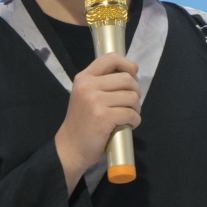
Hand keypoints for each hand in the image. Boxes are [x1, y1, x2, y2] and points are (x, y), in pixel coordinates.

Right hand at [54, 53, 140, 192]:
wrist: (71, 147)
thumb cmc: (82, 122)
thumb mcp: (86, 95)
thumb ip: (102, 82)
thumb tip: (132, 71)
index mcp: (84, 78)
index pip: (110, 58)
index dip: (127, 64)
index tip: (133, 74)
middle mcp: (88, 86)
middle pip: (127, 79)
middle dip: (135, 92)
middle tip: (131, 104)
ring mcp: (95, 101)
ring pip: (131, 97)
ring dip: (136, 108)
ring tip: (129, 115)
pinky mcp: (104, 117)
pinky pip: (131, 114)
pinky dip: (135, 120)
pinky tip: (128, 125)